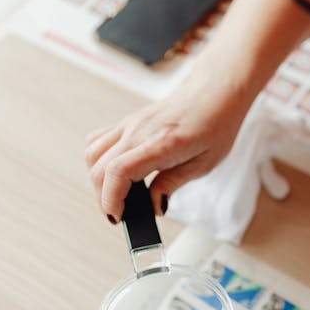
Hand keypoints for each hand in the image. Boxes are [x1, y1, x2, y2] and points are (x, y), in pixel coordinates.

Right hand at [85, 74, 247, 220]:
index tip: (118, 217)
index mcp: (161, 143)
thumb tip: (154, 206)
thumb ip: (173, 183)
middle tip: (121, 214)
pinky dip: (99, 160)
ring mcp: (130, 124)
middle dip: (104, 197)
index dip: (111, 199)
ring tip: (117, 195)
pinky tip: (116, 172)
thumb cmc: (216, 125)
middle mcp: (139, 130)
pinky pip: (99, 141)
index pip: (118, 171)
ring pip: (93, 154)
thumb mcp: (204, 164)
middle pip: (99, 167)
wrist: (215, 92)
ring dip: (99, 179)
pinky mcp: (128, 122)